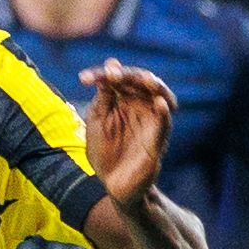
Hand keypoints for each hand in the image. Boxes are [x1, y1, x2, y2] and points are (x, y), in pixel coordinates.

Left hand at [78, 62, 175, 206]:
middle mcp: (140, 106)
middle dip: (129, 75)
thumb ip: (103, 97)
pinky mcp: (157, 139)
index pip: (117, 79)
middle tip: (113, 74)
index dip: (102, 75)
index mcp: (123, 100)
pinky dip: (164, 112)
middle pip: (140, 82)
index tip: (84, 78)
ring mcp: (151, 121)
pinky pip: (164, 123)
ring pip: (159, 96)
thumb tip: (111, 64)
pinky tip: (160, 103)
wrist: (113, 184)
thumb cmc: (104, 152)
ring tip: (146, 79)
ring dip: (155, 86)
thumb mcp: (98, 121)